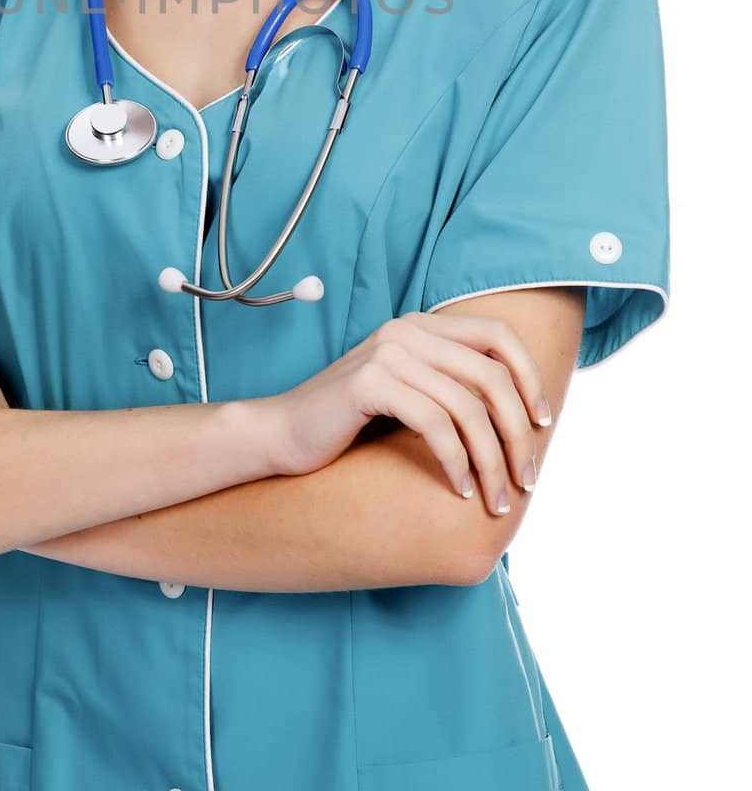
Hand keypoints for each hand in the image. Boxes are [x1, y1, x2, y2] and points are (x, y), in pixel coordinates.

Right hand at [258, 311, 551, 515]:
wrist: (282, 435)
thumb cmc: (350, 425)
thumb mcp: (410, 395)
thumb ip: (452, 389)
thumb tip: (523, 419)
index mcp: (421, 326)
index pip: (498, 334)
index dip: (529, 376)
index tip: (543, 423)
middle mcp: (407, 330)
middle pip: (491, 375)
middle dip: (518, 432)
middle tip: (526, 479)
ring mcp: (387, 353)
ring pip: (467, 406)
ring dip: (492, 460)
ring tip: (497, 500)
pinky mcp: (369, 383)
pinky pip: (435, 423)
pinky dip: (456, 461)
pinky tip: (458, 490)